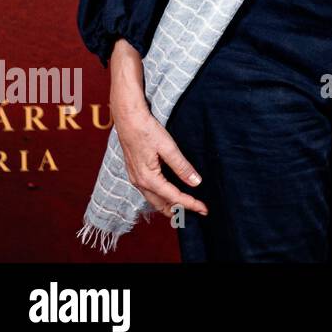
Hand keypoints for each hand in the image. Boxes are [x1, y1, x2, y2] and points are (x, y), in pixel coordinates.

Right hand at [108, 39, 207, 218]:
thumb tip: (196, 182)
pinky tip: (168, 194)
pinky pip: (149, 191)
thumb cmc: (146, 129)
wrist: (126, 118)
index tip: (205, 209)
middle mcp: (140, 182)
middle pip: (161, 204)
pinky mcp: (135, 171)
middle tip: (197, 213)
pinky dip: (161, 197)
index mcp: (148, 178)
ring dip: (169, 206)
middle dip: (179, 211)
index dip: (191, 204)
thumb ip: (182, 166)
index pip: (174, 197)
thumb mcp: (168, 146)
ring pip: (154, 199)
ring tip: (184, 209)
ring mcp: (136, 178)